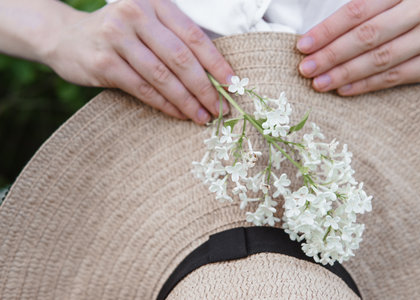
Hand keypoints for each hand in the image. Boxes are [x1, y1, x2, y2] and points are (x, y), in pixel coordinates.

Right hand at [43, 0, 232, 123]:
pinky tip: (179, 114)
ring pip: (163, 76)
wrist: (67, 37)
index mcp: (155, 3)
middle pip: (180, 57)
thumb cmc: (118, 34)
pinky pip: (143, 89)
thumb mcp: (148, 25)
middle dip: (205, 87)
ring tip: (203, 116)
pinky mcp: (104, 63)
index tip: (232, 83)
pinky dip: (165, 105)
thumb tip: (215, 75)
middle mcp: (136, 14)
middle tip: (220, 108)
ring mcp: (117, 37)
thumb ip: (175, 42)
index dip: (216, 62)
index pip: (194, 35)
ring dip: (187, 101)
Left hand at [297, 0, 419, 94]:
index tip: (303, 46)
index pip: (358, 10)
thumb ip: (356, 15)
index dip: (328, 29)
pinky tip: (343, 89)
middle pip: (368, 35)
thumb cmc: (401, 20)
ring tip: (319, 83)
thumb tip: (312, 39)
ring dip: (344, 73)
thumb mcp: (383, 7)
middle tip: (306, 69)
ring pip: (380, 58)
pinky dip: (365, 85)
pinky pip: (394, 76)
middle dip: (331, 54)